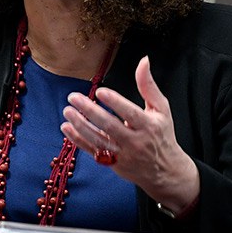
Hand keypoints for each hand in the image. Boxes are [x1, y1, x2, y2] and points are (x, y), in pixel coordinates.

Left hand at [60, 56, 199, 213]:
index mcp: (149, 126)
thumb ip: (149, 86)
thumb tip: (143, 61)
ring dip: (80, 125)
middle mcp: (135, 141)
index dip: (115, 102)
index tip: (100, 91)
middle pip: (110, 126)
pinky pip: (92, 151)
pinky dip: (77, 140)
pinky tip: (66, 127)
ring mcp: (123, 154)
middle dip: (90, 111)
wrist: (165, 171)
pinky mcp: (112, 163)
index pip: (130, 113)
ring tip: (67, 111)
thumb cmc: (162, 135)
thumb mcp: (161, 109)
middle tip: (74, 98)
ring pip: (98, 140)